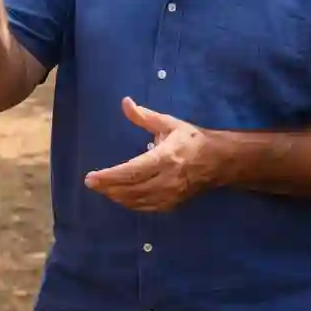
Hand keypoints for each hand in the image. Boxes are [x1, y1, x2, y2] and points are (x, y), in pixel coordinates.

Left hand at [82, 98, 216, 211]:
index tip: (91, 177)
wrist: (219, 161)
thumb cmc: (191, 140)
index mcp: (165, 157)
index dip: (110, 176)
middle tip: (91, 183)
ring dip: (116, 196)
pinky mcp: (173, 204)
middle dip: (108, 188)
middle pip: (131, 189)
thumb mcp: (169, 123)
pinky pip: (146, 208)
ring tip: (102, 188)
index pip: (132, 171)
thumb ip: (144, 116)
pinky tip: (120, 197)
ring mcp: (171, 195)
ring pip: (136, 201)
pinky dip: (130, 203)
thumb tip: (125, 102)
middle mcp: (167, 179)